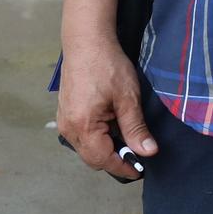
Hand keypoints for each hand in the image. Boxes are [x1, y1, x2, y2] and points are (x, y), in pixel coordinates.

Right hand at [56, 35, 157, 180]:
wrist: (87, 42)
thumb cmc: (108, 66)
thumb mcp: (128, 98)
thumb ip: (136, 128)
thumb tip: (148, 153)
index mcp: (83, 126)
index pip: (103, 160)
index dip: (123, 167)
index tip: (140, 171)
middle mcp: (68, 128)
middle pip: (92, 157)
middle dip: (115, 159)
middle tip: (138, 152)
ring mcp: (64, 121)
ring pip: (86, 148)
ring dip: (106, 148)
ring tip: (128, 137)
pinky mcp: (65, 114)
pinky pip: (81, 136)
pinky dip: (98, 137)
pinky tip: (114, 125)